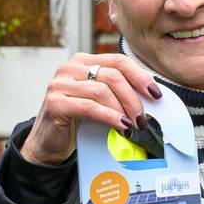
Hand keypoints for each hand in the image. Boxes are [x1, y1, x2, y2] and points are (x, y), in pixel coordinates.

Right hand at [20, 53, 163, 166]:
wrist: (48, 142)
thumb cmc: (77, 120)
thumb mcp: (98, 100)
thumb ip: (116, 91)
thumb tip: (150, 95)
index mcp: (83, 61)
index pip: (118, 61)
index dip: (140, 76)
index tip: (155, 94)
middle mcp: (70, 68)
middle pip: (113, 75)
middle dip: (133, 98)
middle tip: (143, 118)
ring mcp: (60, 84)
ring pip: (103, 90)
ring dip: (123, 109)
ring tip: (134, 125)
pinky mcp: (55, 102)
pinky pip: (90, 107)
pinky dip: (110, 117)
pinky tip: (121, 126)